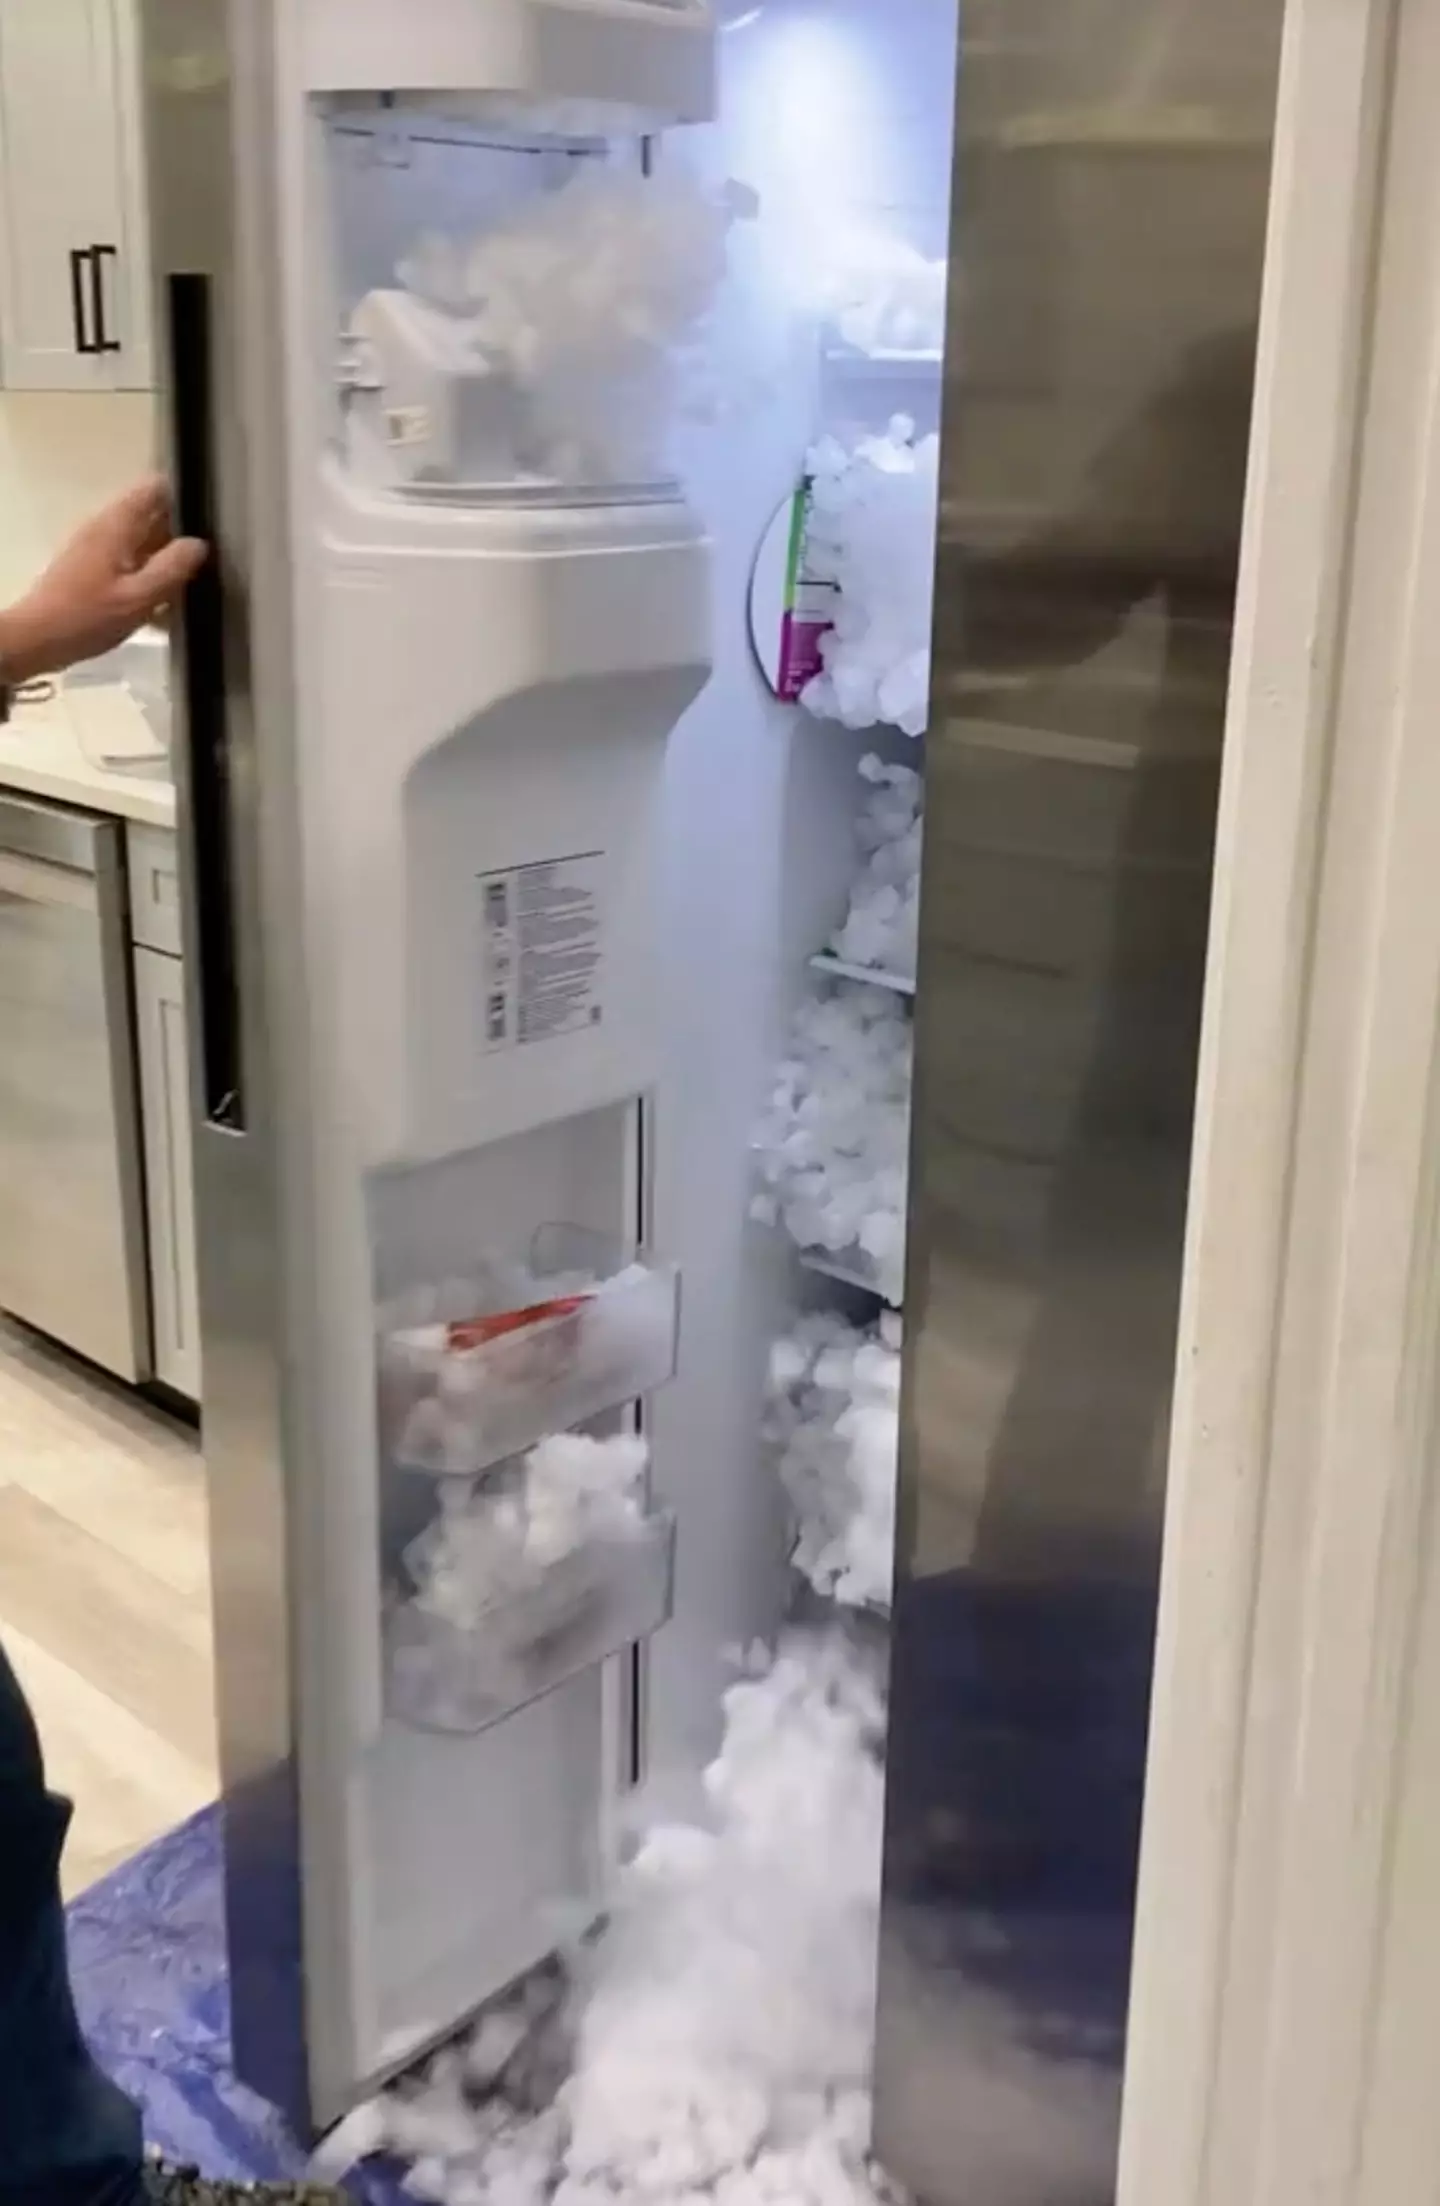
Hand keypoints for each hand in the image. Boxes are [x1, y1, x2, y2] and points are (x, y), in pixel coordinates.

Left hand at [0, 477, 206, 683]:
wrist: (39, 638)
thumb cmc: (89, 617)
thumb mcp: (139, 596)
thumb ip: (173, 568)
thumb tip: (199, 544)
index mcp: (118, 524)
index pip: (156, 489)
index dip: (185, 499)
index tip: (209, 523)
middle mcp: (107, 526)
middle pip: (152, 517)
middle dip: (180, 538)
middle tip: (205, 567)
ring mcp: (98, 546)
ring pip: (143, 543)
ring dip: (165, 564)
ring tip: (187, 592)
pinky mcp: (93, 567)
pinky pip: (130, 563)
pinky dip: (147, 579)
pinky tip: (161, 609)